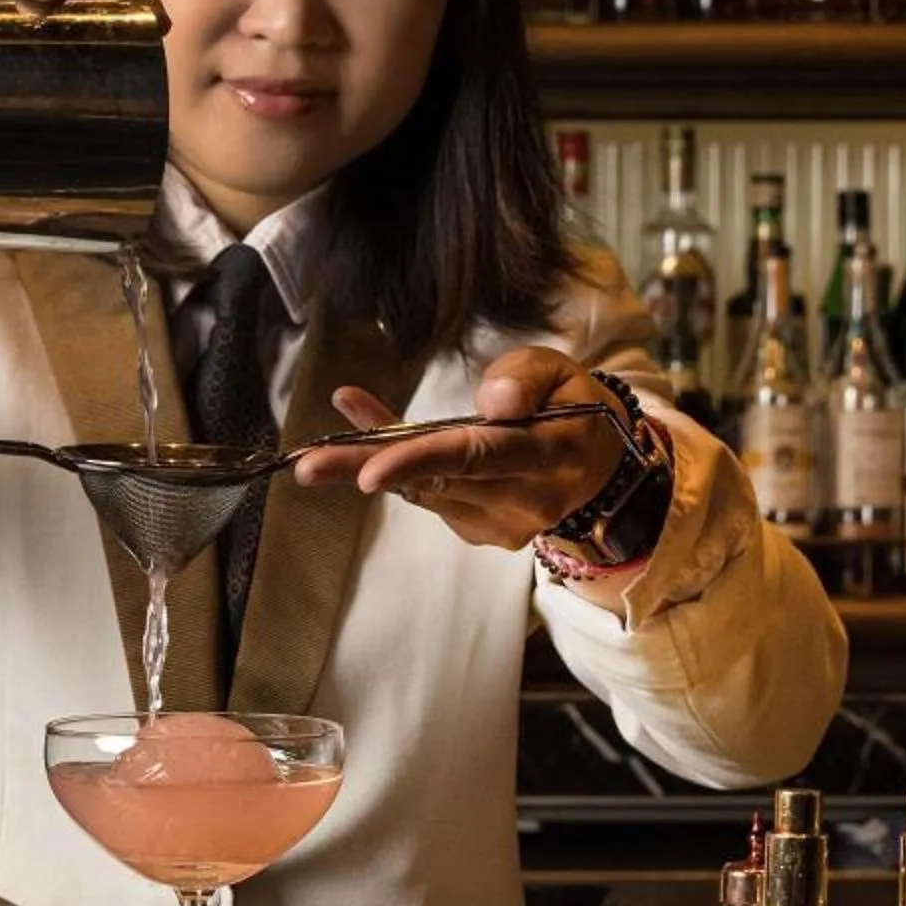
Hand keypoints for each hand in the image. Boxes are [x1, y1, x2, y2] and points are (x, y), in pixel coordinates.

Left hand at [291, 348, 637, 550]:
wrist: (599, 470)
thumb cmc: (573, 407)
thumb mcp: (561, 372)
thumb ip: (525, 378)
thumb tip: (492, 403)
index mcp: (546, 453)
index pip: (478, 457)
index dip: (421, 462)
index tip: (370, 471)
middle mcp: (522, 499)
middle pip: (433, 480)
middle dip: (365, 469)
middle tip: (305, 467)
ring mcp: (498, 524)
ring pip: (421, 490)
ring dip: (369, 465)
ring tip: (318, 453)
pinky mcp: (478, 533)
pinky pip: (425, 496)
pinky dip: (395, 471)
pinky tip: (371, 449)